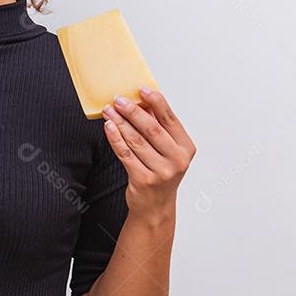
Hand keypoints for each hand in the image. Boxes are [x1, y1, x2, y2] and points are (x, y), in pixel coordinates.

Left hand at [101, 87, 195, 222]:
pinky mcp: (143, 180)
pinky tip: (109, 127)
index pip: (170, 119)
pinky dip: (115, 138)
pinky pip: (125, 154)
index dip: (156, 101)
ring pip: (136, 141)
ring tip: (109, 111)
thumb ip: (159, 128)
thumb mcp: (167, 151)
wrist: (156, 206)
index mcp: (186, 148)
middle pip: (151, 129)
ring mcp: (161, 172)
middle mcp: (177, 160)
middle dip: (133, 111)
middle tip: (119, 99)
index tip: (142, 89)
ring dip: (120, 122)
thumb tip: (142, 101)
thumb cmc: (160, 173)